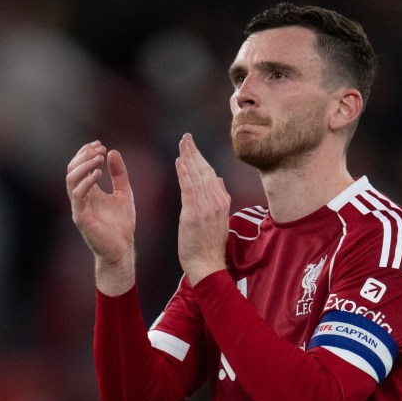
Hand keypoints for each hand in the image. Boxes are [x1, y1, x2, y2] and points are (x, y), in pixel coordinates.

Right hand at [66, 141, 136, 294]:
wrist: (123, 248)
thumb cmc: (121, 224)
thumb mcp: (124, 192)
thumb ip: (119, 174)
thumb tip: (112, 151)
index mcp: (89, 191)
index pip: (79, 166)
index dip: (86, 153)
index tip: (100, 144)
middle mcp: (80, 198)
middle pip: (72, 170)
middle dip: (84, 156)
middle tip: (100, 149)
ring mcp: (79, 207)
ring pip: (71, 180)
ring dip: (84, 165)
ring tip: (99, 158)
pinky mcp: (81, 218)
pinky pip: (77, 196)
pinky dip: (86, 182)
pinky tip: (99, 174)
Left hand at [175, 133, 230, 284]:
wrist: (207, 264)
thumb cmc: (209, 245)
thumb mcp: (219, 218)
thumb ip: (219, 198)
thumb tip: (218, 179)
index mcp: (222, 201)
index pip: (211, 174)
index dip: (201, 158)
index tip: (193, 146)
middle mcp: (216, 200)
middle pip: (204, 170)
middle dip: (195, 152)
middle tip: (186, 137)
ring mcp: (206, 206)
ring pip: (197, 176)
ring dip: (189, 157)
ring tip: (182, 143)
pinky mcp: (194, 213)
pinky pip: (189, 189)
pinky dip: (184, 173)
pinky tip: (179, 161)